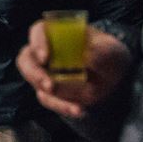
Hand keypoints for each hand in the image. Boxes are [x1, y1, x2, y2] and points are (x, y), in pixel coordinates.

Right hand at [16, 21, 131, 120]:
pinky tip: (80, 110)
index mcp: (58, 33)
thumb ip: (102, 52)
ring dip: (50, 96)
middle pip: (26, 59)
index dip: (38, 42)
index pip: (39, 31)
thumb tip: (87, 56)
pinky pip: (50, 100)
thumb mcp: (112, 51)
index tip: (45, 57)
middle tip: (49, 85)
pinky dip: (63, 107)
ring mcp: (46, 72)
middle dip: (34, 74)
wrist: (116, 78)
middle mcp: (47, 52)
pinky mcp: (50, 91)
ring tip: (73, 106)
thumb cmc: (108, 56)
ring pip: (34, 83)